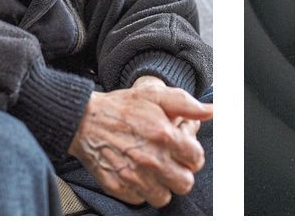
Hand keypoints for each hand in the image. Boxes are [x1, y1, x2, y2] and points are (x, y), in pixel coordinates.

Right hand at [68, 77, 213, 207]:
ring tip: (154, 168)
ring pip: (164, 197)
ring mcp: (134, 176)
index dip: (192, 152)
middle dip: (181, 171)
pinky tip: (138, 172)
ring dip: (163, 184)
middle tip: (171, 160)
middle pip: (185, 183)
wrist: (84, 120)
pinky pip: (141, 200)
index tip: (182, 147)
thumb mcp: (155, 95)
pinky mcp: (118, 187)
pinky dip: (142, 190)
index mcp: (164, 135)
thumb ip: (186, 104)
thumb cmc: (121, 107)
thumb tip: (210, 111)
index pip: (197, 159)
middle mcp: (151, 160)